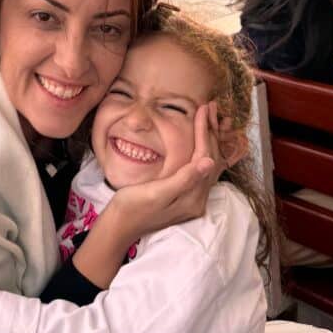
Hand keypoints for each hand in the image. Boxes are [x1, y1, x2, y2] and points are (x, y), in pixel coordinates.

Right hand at [106, 101, 226, 244]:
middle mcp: (197, 199)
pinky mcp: (185, 197)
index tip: (203, 109)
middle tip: (211, 106)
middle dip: (211, 132)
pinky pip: (201, 169)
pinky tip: (203, 141)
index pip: (204, 157)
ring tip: (213, 119)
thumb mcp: (156, 192)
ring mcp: (192, 199)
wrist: (120, 225)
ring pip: (207, 163)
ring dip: (211, 140)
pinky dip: (204, 150)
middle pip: (210, 159)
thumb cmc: (132, 206)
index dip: (204, 131)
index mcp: (192, 197)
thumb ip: (184, 179)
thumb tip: (208, 162)